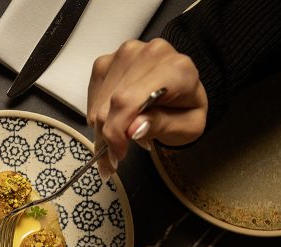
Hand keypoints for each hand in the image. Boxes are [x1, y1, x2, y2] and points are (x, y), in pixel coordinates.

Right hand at [87, 38, 207, 178]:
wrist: (183, 89)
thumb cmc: (186, 108)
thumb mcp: (187, 127)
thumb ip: (162, 126)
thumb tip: (132, 129)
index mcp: (175, 69)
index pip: (128, 101)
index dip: (115, 131)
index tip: (117, 154)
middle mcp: (149, 55)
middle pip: (110, 104)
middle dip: (107, 136)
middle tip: (112, 158)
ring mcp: (126, 54)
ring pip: (99, 102)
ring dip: (102, 128)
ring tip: (117, 141)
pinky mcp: (110, 60)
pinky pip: (93, 96)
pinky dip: (97, 115)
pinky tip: (113, 121)